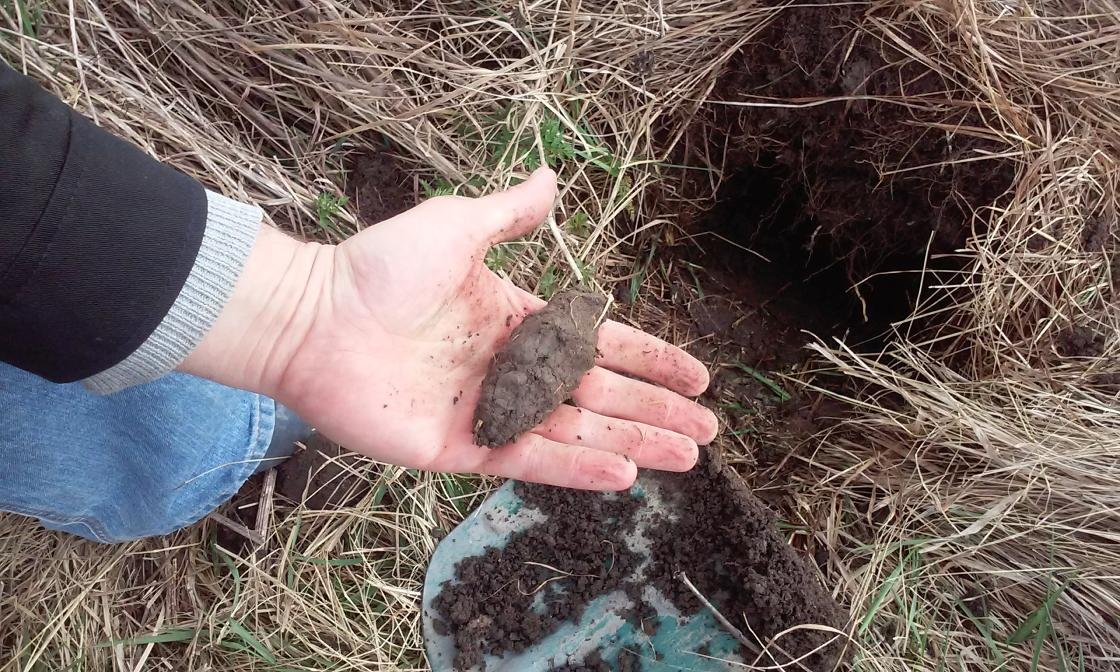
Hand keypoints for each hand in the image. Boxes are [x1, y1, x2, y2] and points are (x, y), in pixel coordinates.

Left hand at [182, 168, 717, 489]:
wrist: (312, 317)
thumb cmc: (379, 269)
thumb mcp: (456, 228)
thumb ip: (510, 215)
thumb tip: (553, 178)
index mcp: (515, 321)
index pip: (599, 344)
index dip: (649, 358)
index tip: (695, 374)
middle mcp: (510, 370)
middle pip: (599, 395)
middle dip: (655, 411)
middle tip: (707, 430)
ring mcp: (487, 412)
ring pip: (575, 433)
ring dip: (633, 444)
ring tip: (686, 456)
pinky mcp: (460, 448)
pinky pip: (529, 460)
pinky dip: (576, 469)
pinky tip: (625, 475)